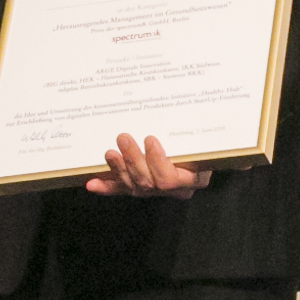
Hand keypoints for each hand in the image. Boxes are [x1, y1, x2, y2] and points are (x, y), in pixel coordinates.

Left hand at [86, 133, 211, 198]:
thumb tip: (196, 108)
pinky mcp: (140, 189)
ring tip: (109, 153)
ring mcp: (156, 191)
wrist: (204, 153)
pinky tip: (92, 183)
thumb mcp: (206, 138)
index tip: (150, 139)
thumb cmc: (206, 143)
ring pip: (133, 186)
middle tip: (123, 138)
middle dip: (133, 161)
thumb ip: (195, 132)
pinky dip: (107, 187)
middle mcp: (174, 189)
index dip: (157, 161)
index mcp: (193, 179)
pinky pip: (122, 190)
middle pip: (148, 182)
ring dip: (118, 169)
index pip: (170, 179)